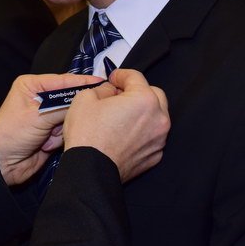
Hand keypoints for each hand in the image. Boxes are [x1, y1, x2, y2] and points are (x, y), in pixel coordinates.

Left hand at [0, 73, 116, 185]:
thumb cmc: (11, 134)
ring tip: (46, 136)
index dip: (82, 82)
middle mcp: (41, 98)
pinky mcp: (52, 132)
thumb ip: (63, 107)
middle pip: (69, 99)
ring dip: (60, 129)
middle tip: (63, 121)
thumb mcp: (37, 116)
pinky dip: (59, 140)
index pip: (63, 80)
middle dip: (67, 113)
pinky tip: (45, 145)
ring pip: (70, 117)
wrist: (2, 164)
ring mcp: (47, 116)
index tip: (101, 82)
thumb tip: (84, 101)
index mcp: (33, 86)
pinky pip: (67, 131)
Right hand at [63, 68, 168, 182]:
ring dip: (142, 112)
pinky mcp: (155, 156)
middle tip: (119, 95)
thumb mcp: (86, 98)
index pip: (135, 77)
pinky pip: (152, 136)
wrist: (90, 170)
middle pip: (153, 94)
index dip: (121, 75)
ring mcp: (159, 139)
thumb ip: (103, 88)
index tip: (113, 78)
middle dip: (137, 91)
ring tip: (122, 116)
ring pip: (156, 116)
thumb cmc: (88, 134)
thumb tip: (110, 91)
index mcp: (144, 99)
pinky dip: (142, 131)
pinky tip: (125, 134)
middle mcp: (159, 118)